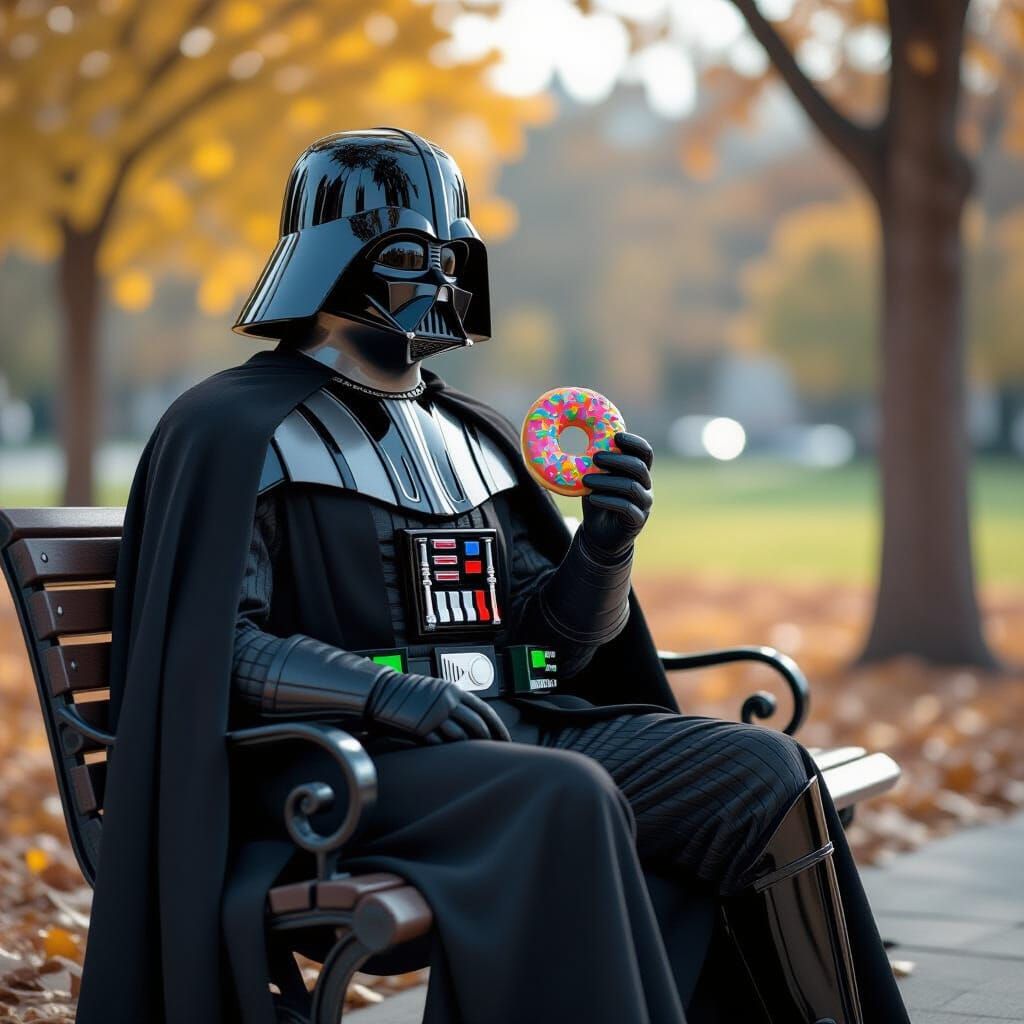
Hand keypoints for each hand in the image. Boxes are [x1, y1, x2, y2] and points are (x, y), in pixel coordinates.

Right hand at [367, 670, 510, 744]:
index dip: (498, 727)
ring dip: (467, 748)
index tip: (505, 739)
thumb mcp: (436, 690)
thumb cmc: (407, 692)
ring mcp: (435, 716)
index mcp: (454, 691)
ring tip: (470, 758)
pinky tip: (448, 756)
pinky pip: (441, 744)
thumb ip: (453, 701)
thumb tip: (470, 715)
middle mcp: (448, 702)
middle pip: (477, 725)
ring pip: (461, 736)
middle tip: (494, 753)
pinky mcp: (422, 728)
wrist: (381, 692)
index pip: (485, 710)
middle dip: (488, 741)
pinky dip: (447, 750)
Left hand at [580, 431, 653, 560]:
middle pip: (639, 467)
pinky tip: (592, 498)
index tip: (616, 436)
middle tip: (595, 457)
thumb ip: (596, 464)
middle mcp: (645, 485)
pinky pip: (626, 507)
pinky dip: (608, 500)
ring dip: (607, 481)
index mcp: (638, 471)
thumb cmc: (598, 500)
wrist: (599, 534)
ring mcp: (644, 503)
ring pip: (631, 487)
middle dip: (617, 460)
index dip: (634, 442)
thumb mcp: (596, 478)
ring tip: (586, 480)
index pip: (645, 452)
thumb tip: (575, 439)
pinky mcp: (637, 520)